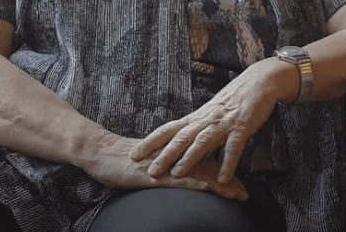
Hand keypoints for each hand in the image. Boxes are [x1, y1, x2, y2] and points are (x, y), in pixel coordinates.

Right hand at [80, 131, 247, 199]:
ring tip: (237, 195)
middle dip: (228, 180)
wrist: (99, 151)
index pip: (204, 161)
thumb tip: (176, 175)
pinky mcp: (153, 174)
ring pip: (199, 173)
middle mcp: (173, 156)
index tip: (238, 183)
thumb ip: (164, 166)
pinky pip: (178, 179)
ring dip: (219, 184)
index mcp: (173, 153)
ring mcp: (165, 165)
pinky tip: (208, 188)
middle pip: (207, 167)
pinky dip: (195, 183)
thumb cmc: (120, 159)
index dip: (222, 171)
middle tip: (245, 193)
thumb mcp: (148, 163)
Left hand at [128, 58, 289, 184]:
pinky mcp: (241, 127)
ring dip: (188, 159)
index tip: (134, 154)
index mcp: (195, 118)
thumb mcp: (209, 116)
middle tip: (150, 171)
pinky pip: (233, 148)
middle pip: (180, 139)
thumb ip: (196, 132)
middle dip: (164, 155)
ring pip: (202, 142)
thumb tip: (180, 150)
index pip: (167, 130)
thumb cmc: (231, 102)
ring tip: (177, 175)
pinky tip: (222, 179)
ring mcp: (222, 124)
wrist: (257, 82)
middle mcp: (205, 121)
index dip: (150, 142)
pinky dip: (228, 164)